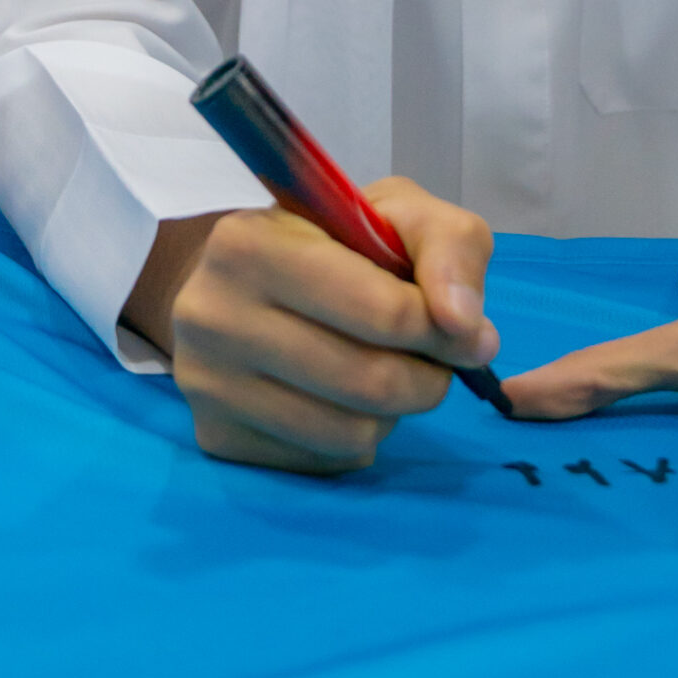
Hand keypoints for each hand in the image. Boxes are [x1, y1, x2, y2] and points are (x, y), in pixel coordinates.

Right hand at [124, 180, 498, 474]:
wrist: (239, 281)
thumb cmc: (328, 242)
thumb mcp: (395, 213)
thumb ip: (449, 248)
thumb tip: (470, 331)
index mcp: (251, 243)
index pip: (383, 313)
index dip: (444, 330)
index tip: (464, 331)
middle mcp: (212, 315)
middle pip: (371, 383)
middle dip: (428, 379)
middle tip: (433, 362)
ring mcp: (206, 383)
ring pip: (351, 434)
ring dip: (393, 414)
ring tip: (383, 374)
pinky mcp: (216, 437)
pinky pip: (324, 463)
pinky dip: (354, 439)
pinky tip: (340, 399)